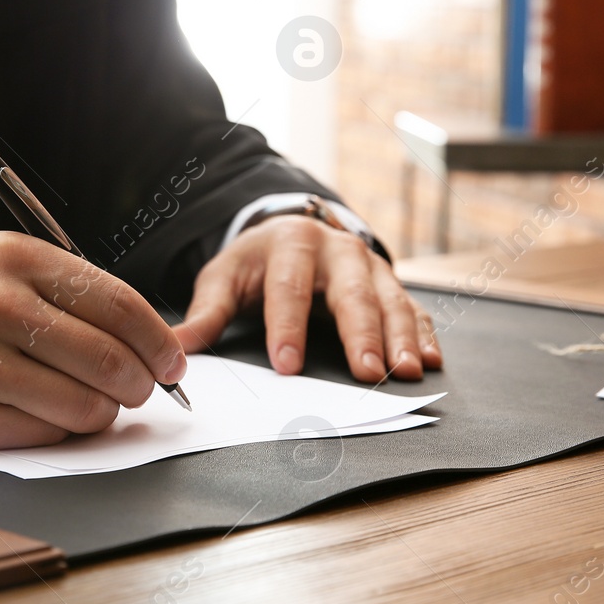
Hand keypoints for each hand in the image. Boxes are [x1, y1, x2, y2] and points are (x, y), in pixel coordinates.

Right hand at [0, 232, 187, 448]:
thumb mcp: (1, 271)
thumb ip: (73, 295)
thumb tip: (155, 341)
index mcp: (13, 258)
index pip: (117, 302)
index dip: (158, 339)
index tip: (173, 361)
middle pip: (109, 357)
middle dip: (140, 383)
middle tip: (140, 391)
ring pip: (85, 403)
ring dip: (103, 413)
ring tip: (90, 403)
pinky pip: (47, 433)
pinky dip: (62, 431)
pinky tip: (47, 415)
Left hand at [173, 216, 440, 382]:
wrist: (292, 232)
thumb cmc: (257, 262)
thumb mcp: (225, 277)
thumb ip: (206, 313)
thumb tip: (176, 348)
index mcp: (291, 243)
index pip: (288, 288)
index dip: (288, 327)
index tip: (286, 365)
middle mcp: (337, 250)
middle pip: (352, 293)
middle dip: (361, 333)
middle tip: (367, 371)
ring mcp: (370, 266)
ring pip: (390, 301)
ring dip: (400, 338)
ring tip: (404, 371)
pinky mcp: (391, 283)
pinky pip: (413, 308)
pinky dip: (423, 334)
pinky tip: (428, 361)